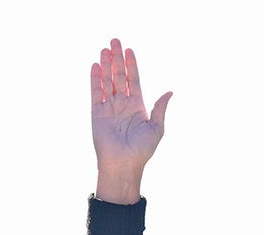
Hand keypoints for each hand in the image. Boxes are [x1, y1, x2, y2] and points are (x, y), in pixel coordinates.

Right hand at [90, 38, 170, 204]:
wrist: (123, 165)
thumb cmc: (142, 150)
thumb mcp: (156, 128)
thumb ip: (160, 108)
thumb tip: (169, 92)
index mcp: (137, 106)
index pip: (133, 79)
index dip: (132, 64)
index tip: (129, 50)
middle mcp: (122, 104)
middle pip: (119, 75)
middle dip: (117, 58)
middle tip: (114, 40)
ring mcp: (109, 108)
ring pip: (107, 81)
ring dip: (105, 65)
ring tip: (104, 49)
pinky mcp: (97, 114)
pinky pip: (96, 93)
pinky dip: (95, 80)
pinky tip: (94, 66)